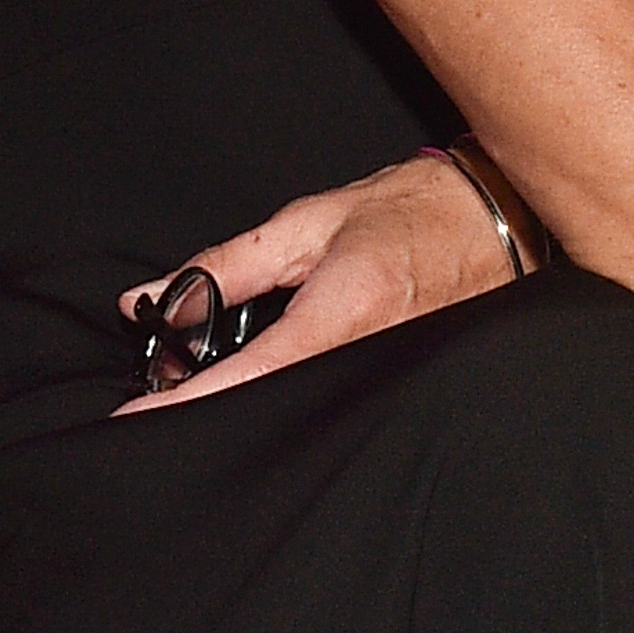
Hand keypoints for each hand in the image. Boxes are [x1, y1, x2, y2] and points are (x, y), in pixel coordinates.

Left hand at [114, 151, 528, 411]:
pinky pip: (327, 405)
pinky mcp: (394, 384)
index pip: (249, 375)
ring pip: (297, 414)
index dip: (188, 404)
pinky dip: (283, 400)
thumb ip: (226, 265)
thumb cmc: (409, 212)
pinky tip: (256, 391)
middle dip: (209, 413)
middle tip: (157, 407)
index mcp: (343, 310)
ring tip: (201, 395)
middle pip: (270, 406)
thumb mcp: (306, 225)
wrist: (496, 219)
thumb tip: (150, 300)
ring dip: (245, 409)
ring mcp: (386, 378)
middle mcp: (367, 356)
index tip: (137, 421)